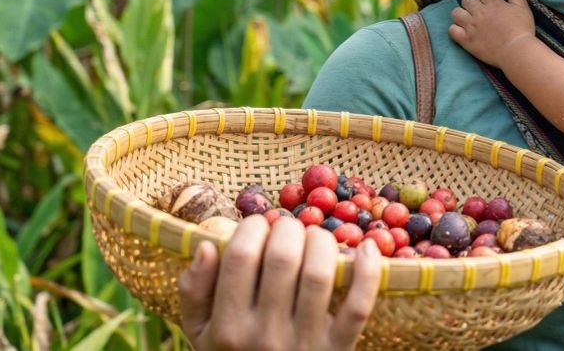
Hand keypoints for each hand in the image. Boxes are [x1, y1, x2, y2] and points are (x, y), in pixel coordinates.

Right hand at [177, 215, 382, 349]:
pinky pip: (358, 305)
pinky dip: (368, 271)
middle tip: (288, 231)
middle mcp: (265, 335)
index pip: (239, 257)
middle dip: (287, 229)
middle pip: (282, 258)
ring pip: (318, 274)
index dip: (252, 228)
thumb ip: (194, 292)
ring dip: (321, 241)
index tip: (258, 226)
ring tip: (314, 239)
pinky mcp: (339, 348)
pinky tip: (367, 247)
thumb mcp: (200, 333)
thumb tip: (206, 247)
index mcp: (227, 328)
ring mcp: (305, 343)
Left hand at [449, 0, 536, 66]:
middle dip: (471, 3)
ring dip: (460, 14)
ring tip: (466, 20)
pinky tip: (461, 32)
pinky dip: (455, 29)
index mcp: (493, 3)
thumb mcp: (524, 9)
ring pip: (456, 13)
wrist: (516, 51)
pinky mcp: (467, 40)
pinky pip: (452, 30)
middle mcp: (479, 12)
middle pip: (467, 0)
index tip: (486, 0)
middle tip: (476, 11)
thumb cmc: (522, 30)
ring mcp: (471, 26)